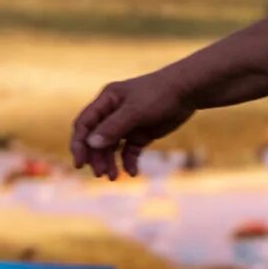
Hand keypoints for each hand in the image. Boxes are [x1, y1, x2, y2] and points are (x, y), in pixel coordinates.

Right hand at [68, 66, 193, 180]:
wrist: (188, 91)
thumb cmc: (159, 94)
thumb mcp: (135, 111)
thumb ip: (113, 127)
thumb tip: (91, 144)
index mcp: (106, 102)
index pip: (84, 124)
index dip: (79, 144)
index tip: (80, 164)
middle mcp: (113, 113)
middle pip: (96, 139)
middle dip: (96, 157)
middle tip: (101, 174)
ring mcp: (127, 125)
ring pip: (112, 147)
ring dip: (110, 162)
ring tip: (114, 177)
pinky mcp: (141, 134)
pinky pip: (129, 151)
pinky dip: (128, 162)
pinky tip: (133, 172)